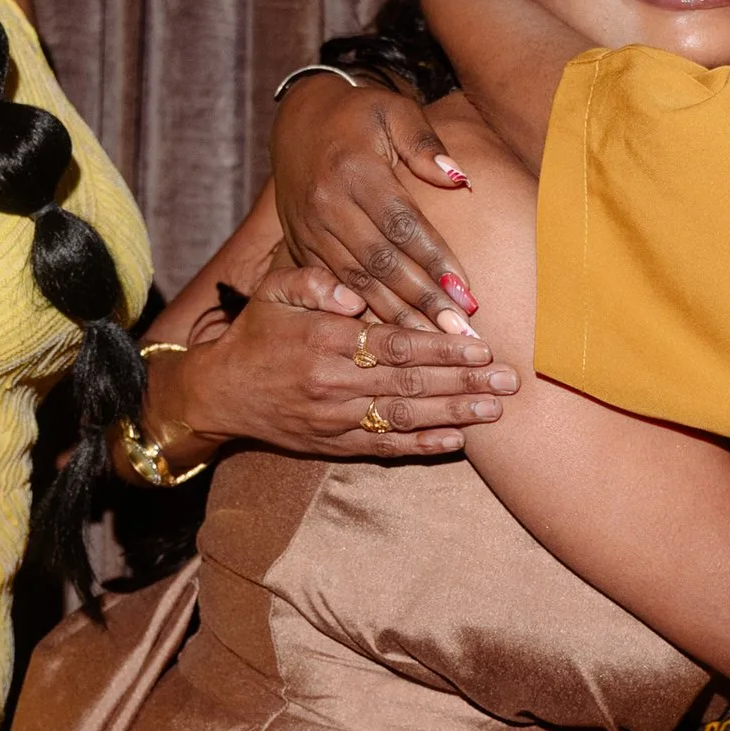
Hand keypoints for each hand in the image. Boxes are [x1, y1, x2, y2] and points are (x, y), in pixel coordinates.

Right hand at [153, 256, 515, 462]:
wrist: (222, 392)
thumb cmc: (257, 333)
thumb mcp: (274, 290)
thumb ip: (313, 282)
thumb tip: (355, 290)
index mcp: (324, 340)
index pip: (394, 343)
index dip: (440, 346)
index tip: (480, 344)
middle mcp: (333, 382)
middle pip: (410, 382)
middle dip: (463, 382)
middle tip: (507, 380)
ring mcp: (335, 418)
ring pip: (404, 417)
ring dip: (453, 415)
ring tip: (495, 411)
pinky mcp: (334, 445)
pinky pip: (384, 448)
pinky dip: (422, 446)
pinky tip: (456, 441)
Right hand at [270, 70, 476, 331]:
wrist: (296, 118)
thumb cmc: (358, 113)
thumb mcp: (394, 112)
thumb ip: (425, 144)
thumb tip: (459, 179)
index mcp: (353, 171)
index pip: (402, 224)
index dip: (435, 261)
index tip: (466, 293)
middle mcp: (327, 205)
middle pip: (380, 262)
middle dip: (422, 301)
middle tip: (459, 334)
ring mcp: (310, 229)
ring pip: (356, 283)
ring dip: (397, 317)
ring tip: (434, 344)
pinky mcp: (301, 246)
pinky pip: (334, 286)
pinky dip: (364, 313)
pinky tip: (392, 337)